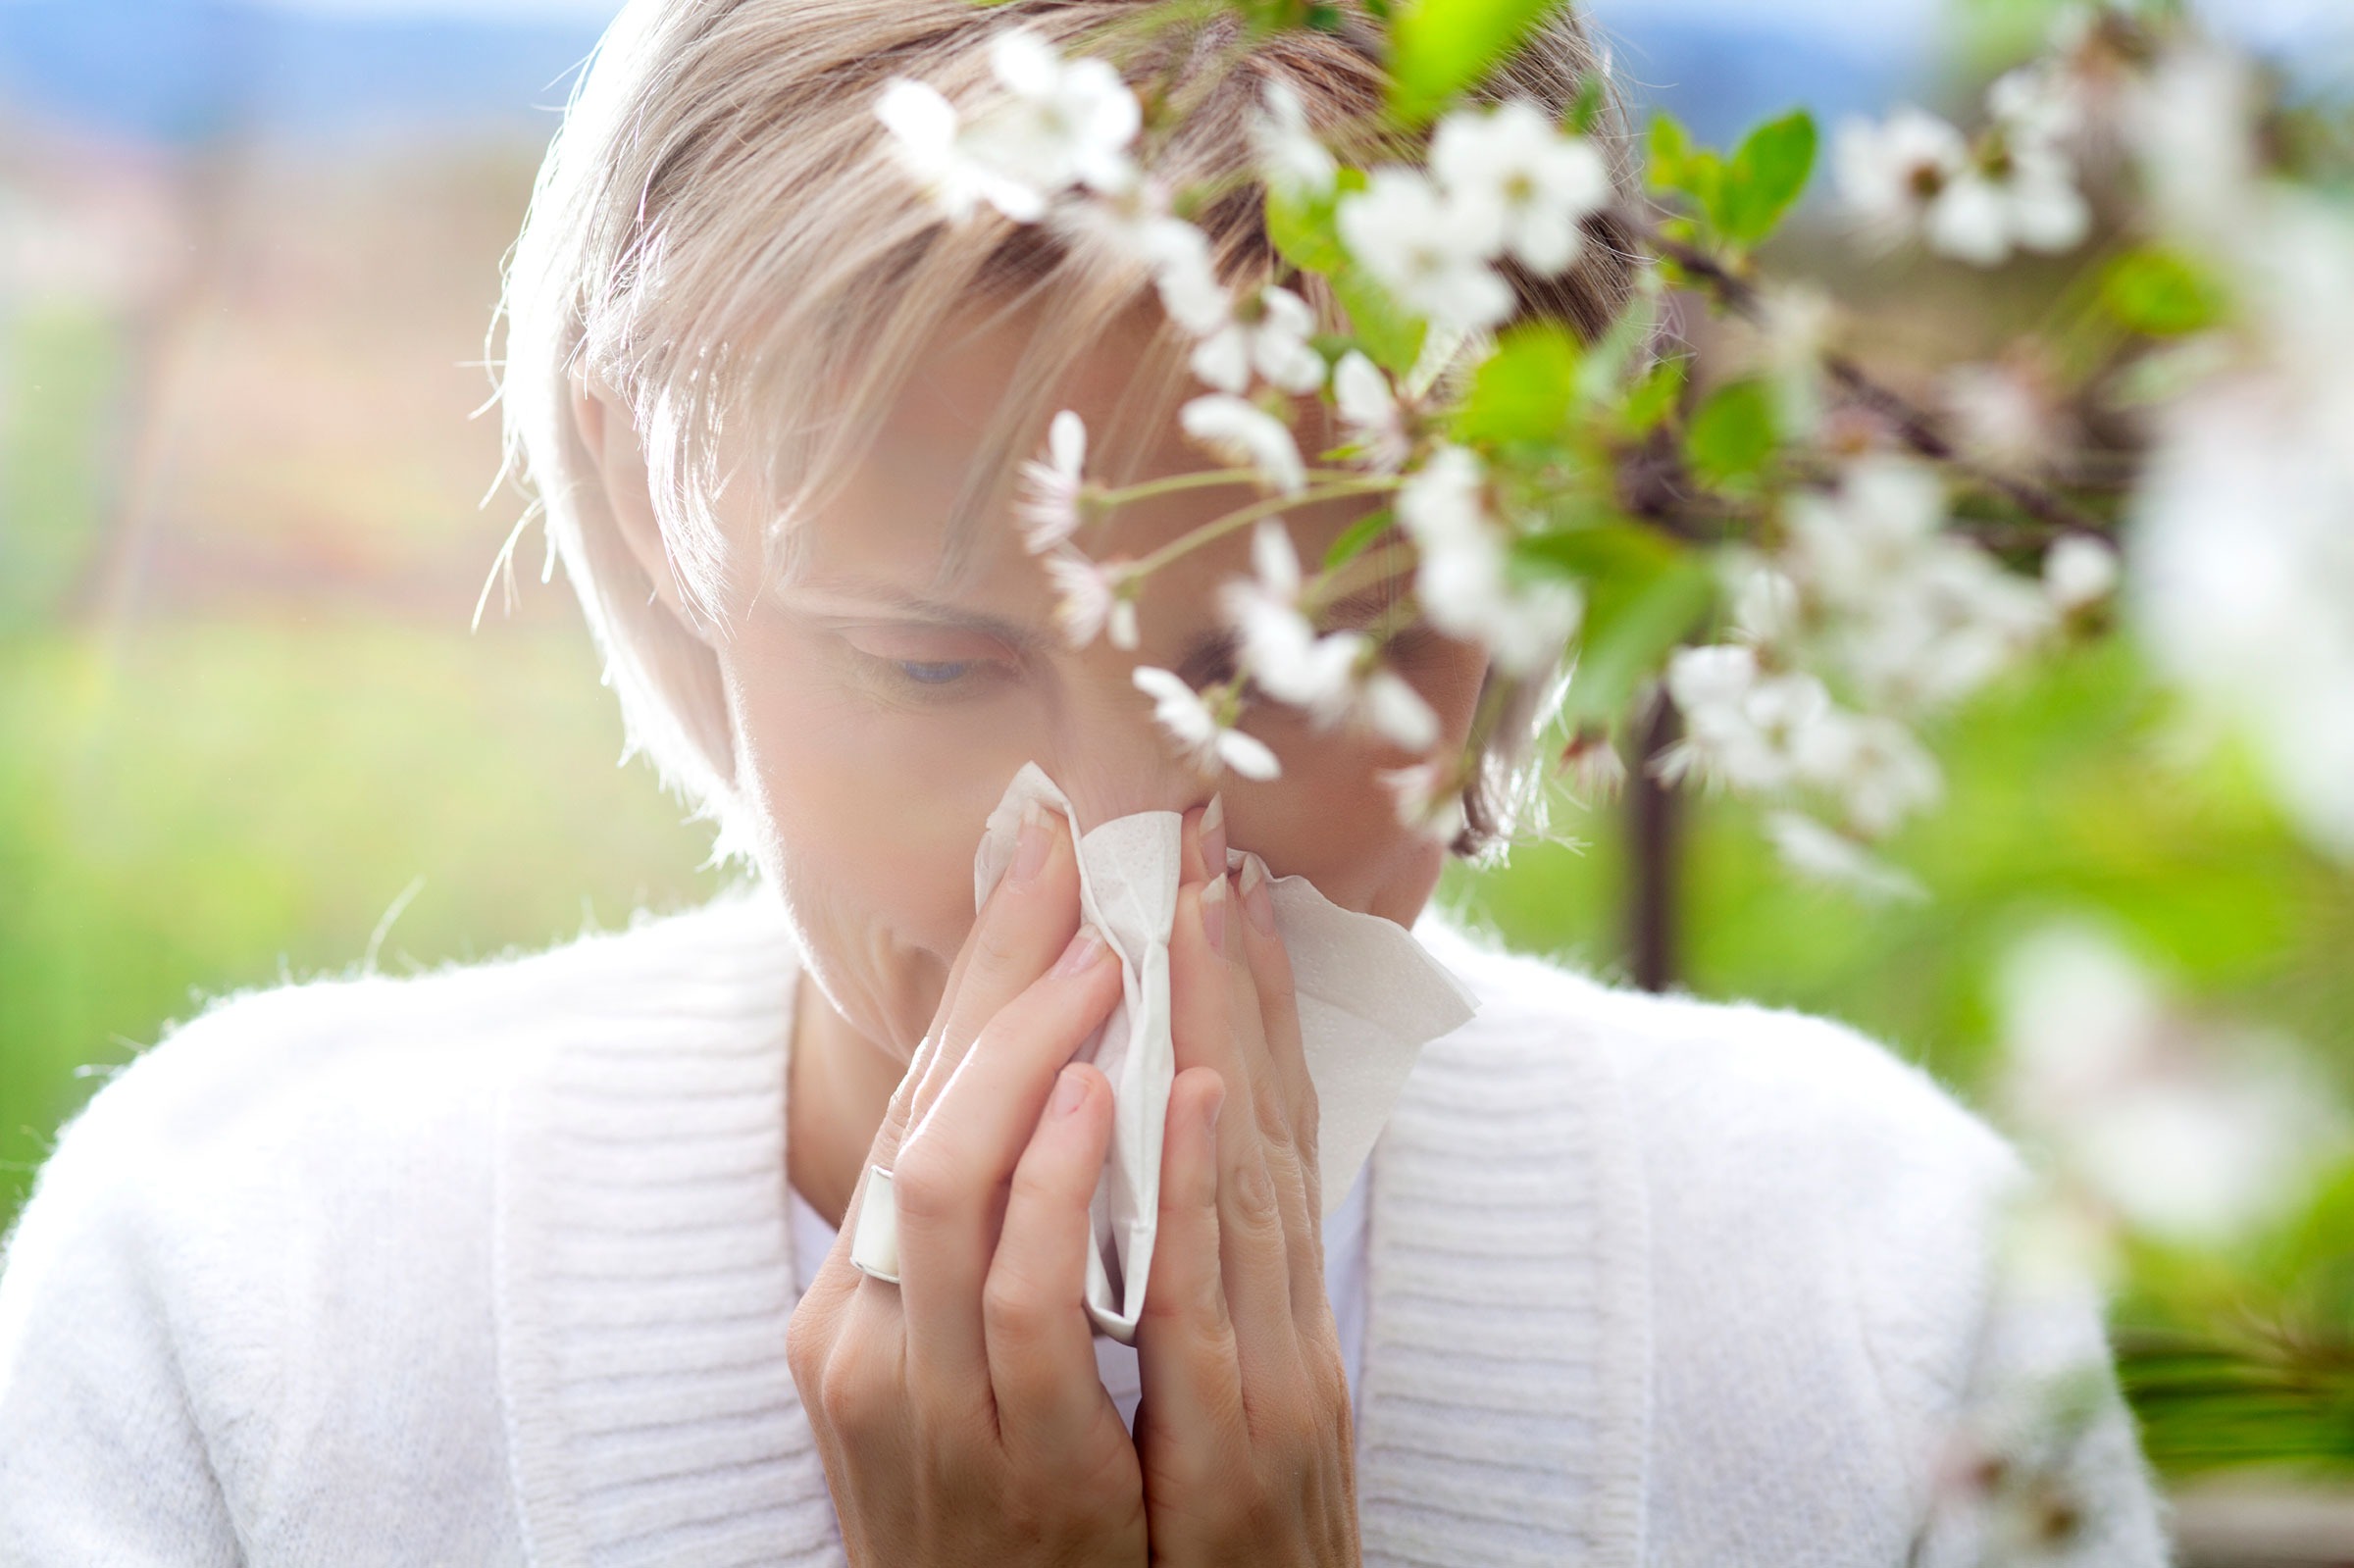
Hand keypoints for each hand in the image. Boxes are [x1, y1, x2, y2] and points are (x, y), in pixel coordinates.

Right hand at [785, 805, 1147, 1566]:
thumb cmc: (1005, 1507)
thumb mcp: (966, 1367)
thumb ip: (990, 1243)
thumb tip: (1046, 1088)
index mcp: (856, 1300)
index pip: (913, 1102)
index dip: (977, 978)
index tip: (1040, 860)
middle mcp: (864, 1338)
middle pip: (918, 1117)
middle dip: (1002, 988)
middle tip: (1083, 882)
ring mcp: (925, 1402)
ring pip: (943, 1186)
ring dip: (1034, 1056)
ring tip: (1106, 964)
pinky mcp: (1009, 1465)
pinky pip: (1029, 1302)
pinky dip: (1070, 1182)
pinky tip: (1126, 1098)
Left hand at [1133, 804, 1360, 1566]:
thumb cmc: (1215, 1552)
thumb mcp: (1220, 1406)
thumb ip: (1200, 1282)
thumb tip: (1158, 1159)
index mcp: (1276, 1307)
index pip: (1265, 1122)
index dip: (1247, 1000)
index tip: (1223, 887)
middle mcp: (1287, 1323)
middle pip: (1262, 1117)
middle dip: (1233, 978)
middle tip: (1211, 850)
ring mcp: (1276, 1377)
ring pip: (1250, 1172)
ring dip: (1226, 1031)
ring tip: (1206, 909)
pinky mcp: (1244, 1446)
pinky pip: (1204, 1295)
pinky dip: (1203, 1185)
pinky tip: (1190, 1088)